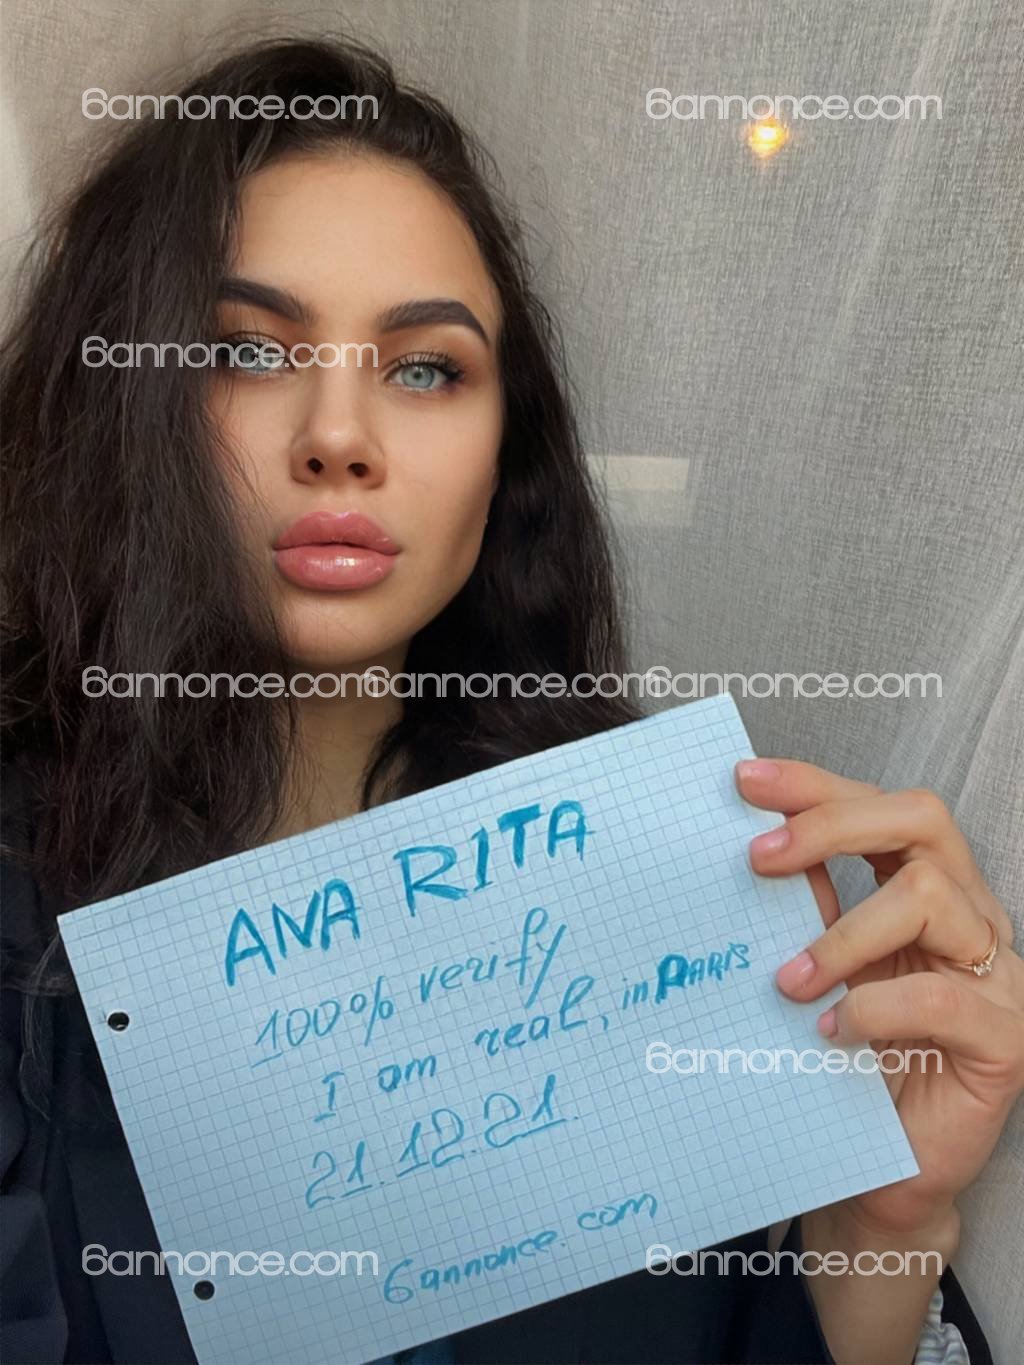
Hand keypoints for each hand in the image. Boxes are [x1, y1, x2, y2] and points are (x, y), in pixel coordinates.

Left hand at [735, 757, 1023, 1240]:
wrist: (884, 1171)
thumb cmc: (847, 1059)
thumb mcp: (817, 963)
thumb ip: (803, 902)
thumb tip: (747, 838)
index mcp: (924, 888)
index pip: (880, 806)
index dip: (815, 784)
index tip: (745, 782)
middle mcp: (969, 917)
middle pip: (921, 820)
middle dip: (831, 824)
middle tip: (759, 857)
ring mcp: (996, 974)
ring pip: (928, 896)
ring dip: (842, 934)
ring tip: (786, 983)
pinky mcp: (1004, 1038)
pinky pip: (943, 998)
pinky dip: (873, 1008)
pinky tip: (831, 1032)